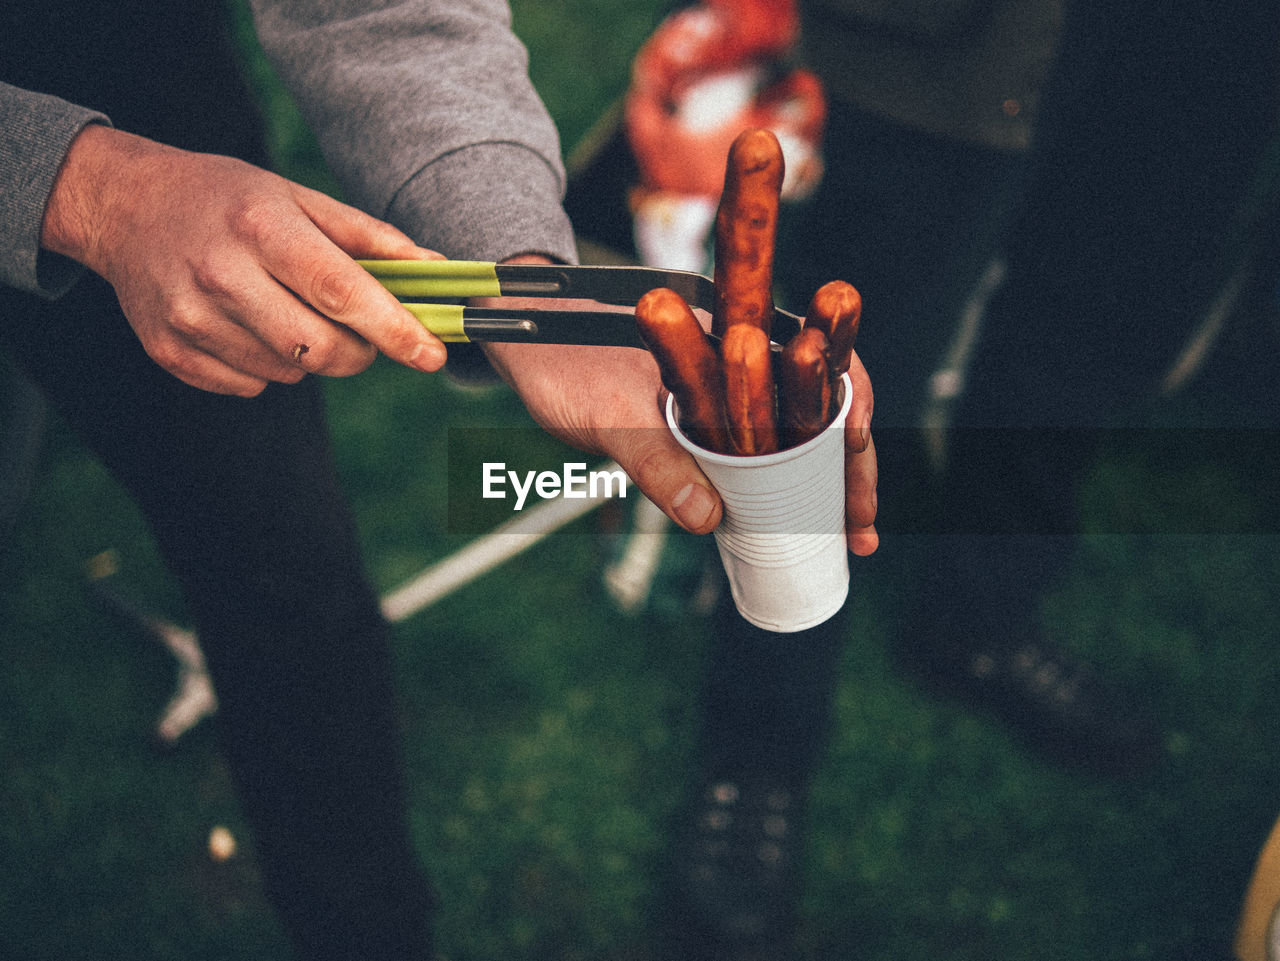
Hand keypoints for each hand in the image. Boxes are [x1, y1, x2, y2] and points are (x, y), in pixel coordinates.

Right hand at [41, 125, 447, 395]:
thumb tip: (438, 272)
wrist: (125, 206)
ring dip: (310, 354)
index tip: (433, 354)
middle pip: (320, 348)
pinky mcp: (170, 352)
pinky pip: (251, 386)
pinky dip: (268, 366)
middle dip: (360, 352)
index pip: (340, 291)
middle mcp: (220, 273)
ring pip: (290, 372)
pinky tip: (248, 324)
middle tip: (362, 333)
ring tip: (286, 309)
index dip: (394, 329)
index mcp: (260, 226)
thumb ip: (371, 239)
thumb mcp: (299, 197)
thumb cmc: (230, 200)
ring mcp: (190, 317)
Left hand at [481, 256, 876, 548]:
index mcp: (733, 338)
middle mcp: (741, 363)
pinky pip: (761, 458)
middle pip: (823, 410)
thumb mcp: (608, 414)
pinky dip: (785, 492)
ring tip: (845, 540)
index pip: (822, 364)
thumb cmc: (563, 368)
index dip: (850, 412)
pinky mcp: (708, 425)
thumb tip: (706, 516)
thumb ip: (655, 458)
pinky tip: (797, 526)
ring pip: (798, 437)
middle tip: (860, 533)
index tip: (858, 459)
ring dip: (825, 486)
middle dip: (851, 469)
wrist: (529, 349)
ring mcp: (728, 395)